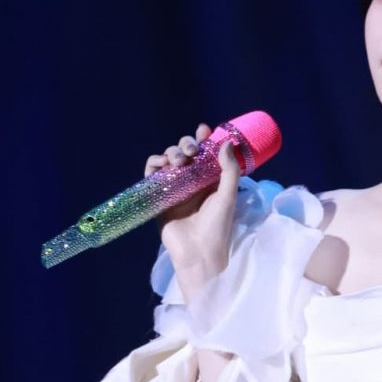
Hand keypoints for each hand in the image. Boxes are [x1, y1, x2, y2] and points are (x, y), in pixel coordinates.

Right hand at [142, 121, 240, 299]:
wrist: (198, 252)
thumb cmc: (217, 226)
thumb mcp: (228, 196)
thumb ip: (229, 169)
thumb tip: (226, 142)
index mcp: (210, 180)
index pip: (205, 153)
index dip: (203, 138)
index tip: (203, 130)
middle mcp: (192, 182)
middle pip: (185, 152)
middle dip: (186, 145)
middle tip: (190, 152)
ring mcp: (174, 188)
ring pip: (168, 160)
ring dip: (171, 152)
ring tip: (177, 161)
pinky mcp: (159, 196)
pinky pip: (152, 174)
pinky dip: (154, 164)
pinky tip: (161, 164)